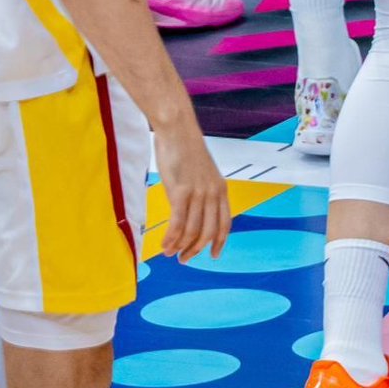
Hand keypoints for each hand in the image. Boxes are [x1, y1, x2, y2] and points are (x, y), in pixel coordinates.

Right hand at [152, 118, 230, 262]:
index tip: (212, 255)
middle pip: (207, 232)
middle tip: (183, 259)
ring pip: (191, 231)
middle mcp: (212, 194)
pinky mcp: (181, 192)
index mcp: (220, 189)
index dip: (219, 242)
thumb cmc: (184, 147)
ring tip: (169, 253)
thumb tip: (190, 211)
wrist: (177, 128)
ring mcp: (198, 193)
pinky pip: (177, 224)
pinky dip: (170, 238)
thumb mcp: (201, 172)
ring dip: (180, 247)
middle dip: (195, 250)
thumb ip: (200, 191)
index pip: (225, 223)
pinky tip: (164, 245)